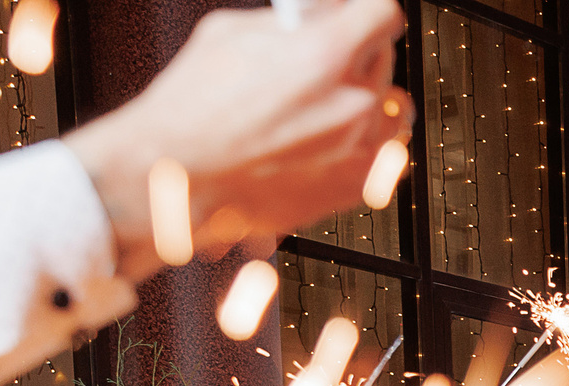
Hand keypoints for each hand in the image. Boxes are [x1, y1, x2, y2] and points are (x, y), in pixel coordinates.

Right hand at [61, 0, 409, 279]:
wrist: (177, 181)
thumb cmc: (192, 110)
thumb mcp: (232, 32)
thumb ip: (291, 21)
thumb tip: (320, 14)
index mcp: (326, 55)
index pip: (383, 14)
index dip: (368, 10)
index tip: (361, 13)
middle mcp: (353, 103)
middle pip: (383, 58)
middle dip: (355, 51)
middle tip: (322, 57)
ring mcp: (362, 148)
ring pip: (392, 106)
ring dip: (367, 96)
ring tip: (327, 99)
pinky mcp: (360, 185)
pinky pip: (384, 151)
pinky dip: (362, 138)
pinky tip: (325, 135)